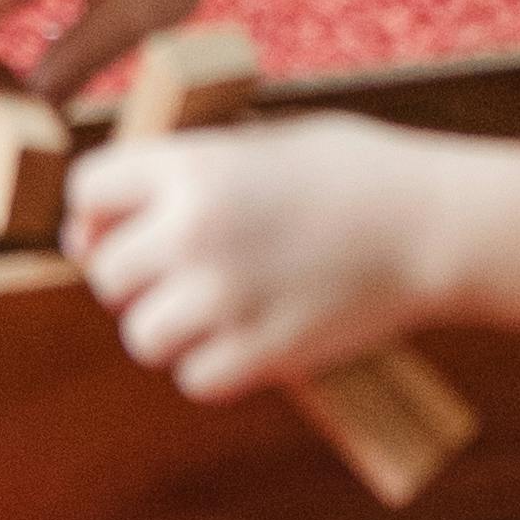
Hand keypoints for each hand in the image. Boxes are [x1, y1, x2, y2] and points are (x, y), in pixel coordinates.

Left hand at [64, 112, 459, 397]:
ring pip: (142, 335)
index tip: (120, 225)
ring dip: (169, 327)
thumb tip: (116, 211)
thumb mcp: (263, 141)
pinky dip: (211, 365)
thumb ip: (191, 169)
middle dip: (135, 275)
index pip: (86, 192)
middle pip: (106, 274)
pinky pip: (195, 377)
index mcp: (192, 166)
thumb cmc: (354, 172)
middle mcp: (193, 232)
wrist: (432, 223)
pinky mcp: (261, 353)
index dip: (98, 211)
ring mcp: (225, 298)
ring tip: (214, 308)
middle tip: (180, 271)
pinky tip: (244, 338)